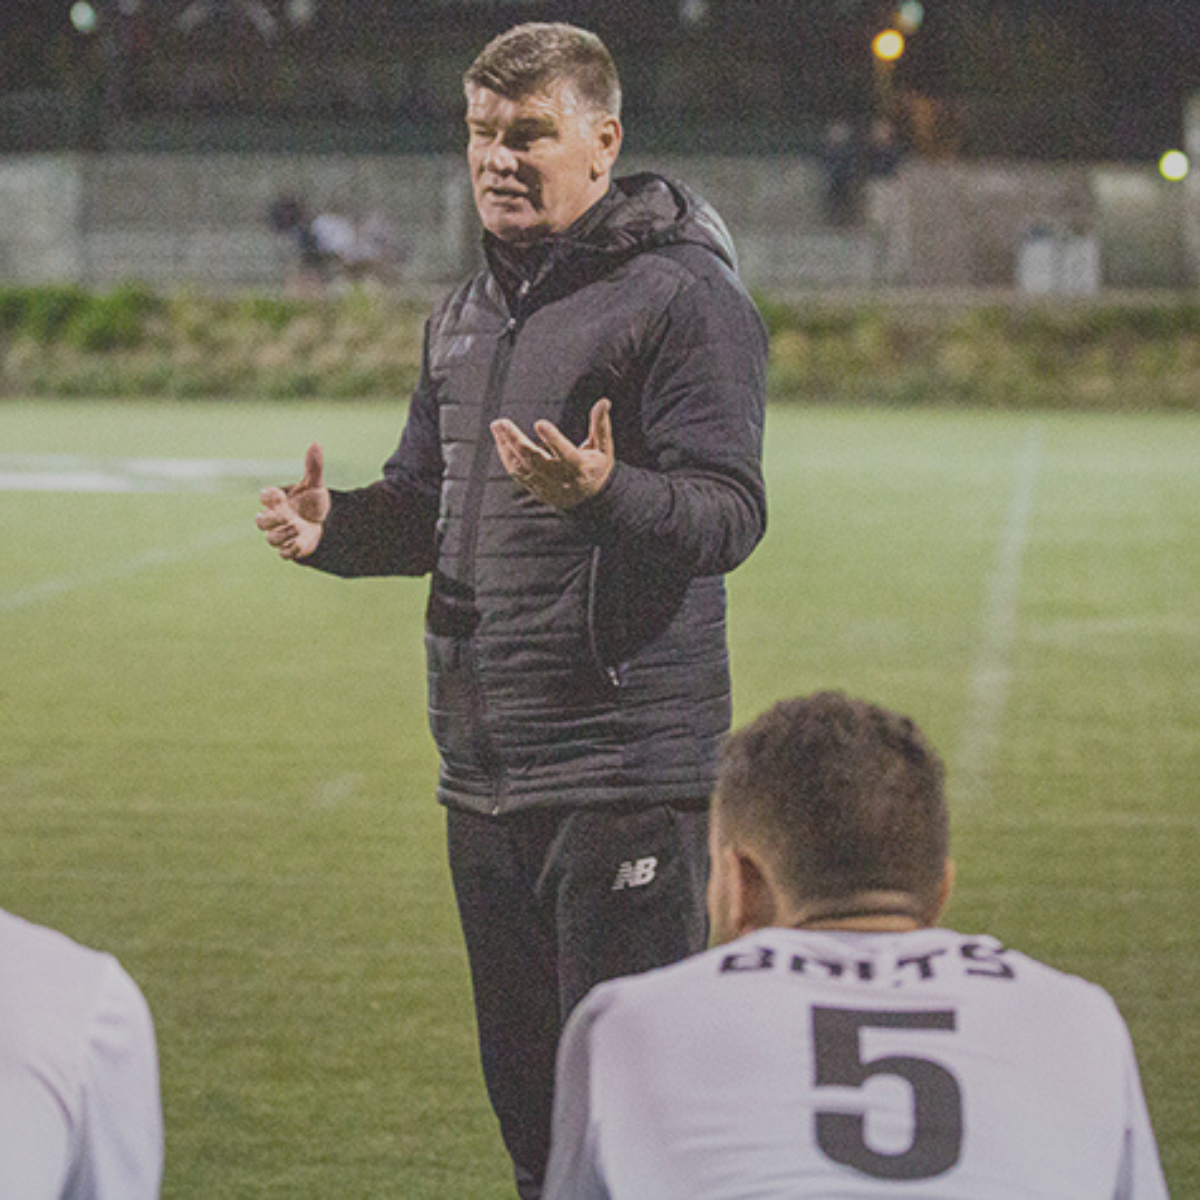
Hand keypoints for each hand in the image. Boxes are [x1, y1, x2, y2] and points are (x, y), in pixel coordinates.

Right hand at [256, 442, 330, 559]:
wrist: (326, 525)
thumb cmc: (313, 503)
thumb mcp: (315, 485)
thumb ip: (313, 467)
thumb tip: (315, 443)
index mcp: (278, 501)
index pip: (264, 497)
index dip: (269, 497)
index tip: (281, 495)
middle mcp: (275, 518)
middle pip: (260, 522)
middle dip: (272, 520)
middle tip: (289, 517)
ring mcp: (281, 535)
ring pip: (271, 539)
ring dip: (283, 534)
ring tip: (299, 528)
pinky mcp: (290, 550)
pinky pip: (283, 553)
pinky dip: (291, 549)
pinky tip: (303, 541)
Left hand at [491, 399, 613, 510]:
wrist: (590, 500)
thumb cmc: (596, 467)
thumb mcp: (604, 448)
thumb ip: (601, 425)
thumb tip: (604, 402)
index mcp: (579, 466)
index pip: (565, 452)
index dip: (553, 439)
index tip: (540, 423)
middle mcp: (560, 477)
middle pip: (534, 459)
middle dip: (516, 440)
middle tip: (502, 422)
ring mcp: (545, 484)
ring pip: (521, 466)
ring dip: (506, 446)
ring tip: (497, 427)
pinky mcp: (535, 487)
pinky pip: (517, 473)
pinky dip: (506, 457)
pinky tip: (501, 441)